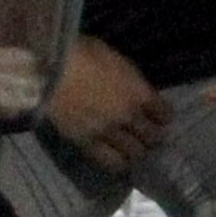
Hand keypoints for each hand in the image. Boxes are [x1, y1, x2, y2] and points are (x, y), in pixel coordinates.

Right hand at [45, 36, 171, 174]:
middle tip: (151, 136)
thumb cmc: (81, 53)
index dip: (164, 116)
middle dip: (154, 136)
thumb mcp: (115, 58)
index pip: (163, 113)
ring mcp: (109, 132)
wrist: (51, 71)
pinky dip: (118, 163)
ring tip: (135, 149)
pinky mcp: (88, 144)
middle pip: (152, 136)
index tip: (162, 117)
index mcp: (139, 92)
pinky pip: (110, 161)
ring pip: (134, 152)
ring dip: (137, 151)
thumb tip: (134, 87)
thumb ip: (129, 78)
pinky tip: (119, 162)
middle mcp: (129, 116)